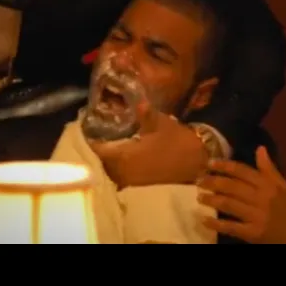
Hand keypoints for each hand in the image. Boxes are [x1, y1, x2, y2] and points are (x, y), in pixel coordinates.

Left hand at [89, 108, 207, 187]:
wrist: (198, 161)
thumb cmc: (176, 140)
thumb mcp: (160, 123)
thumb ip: (144, 113)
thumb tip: (136, 101)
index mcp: (125, 156)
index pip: (99, 150)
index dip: (91, 139)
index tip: (87, 127)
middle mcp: (124, 172)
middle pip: (102, 162)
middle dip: (98, 150)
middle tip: (97, 134)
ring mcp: (132, 180)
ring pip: (111, 171)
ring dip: (108, 159)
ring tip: (108, 144)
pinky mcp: (141, 184)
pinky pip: (121, 176)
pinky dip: (118, 167)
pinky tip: (122, 155)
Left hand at [197, 146, 285, 243]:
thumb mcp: (282, 186)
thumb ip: (269, 168)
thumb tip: (260, 148)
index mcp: (268, 185)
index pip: (243, 171)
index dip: (225, 166)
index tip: (209, 162)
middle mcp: (262, 198)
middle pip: (232, 187)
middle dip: (213, 182)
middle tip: (198, 180)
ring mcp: (257, 216)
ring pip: (229, 204)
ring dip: (211, 200)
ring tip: (199, 197)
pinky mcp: (252, 232)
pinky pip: (231, 227)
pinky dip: (216, 223)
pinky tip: (204, 219)